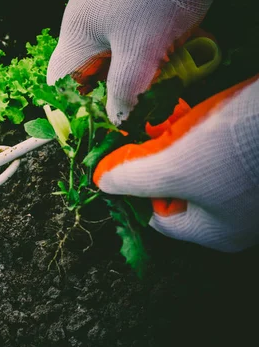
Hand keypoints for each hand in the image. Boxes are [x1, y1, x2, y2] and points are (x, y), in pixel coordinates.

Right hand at [47, 0, 215, 123]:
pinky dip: (154, 58)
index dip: (74, 108)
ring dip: (138, 77)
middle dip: (113, 95)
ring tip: (160, 86)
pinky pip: (139, 44)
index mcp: (78, 36)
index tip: (96, 127)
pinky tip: (173, 61)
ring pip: (119, 60)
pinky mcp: (139, 10)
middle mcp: (91, 27)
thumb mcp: (140, 50)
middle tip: (137, 110)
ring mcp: (115, 16)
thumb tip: (116, 121)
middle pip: (92, 74)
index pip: (61, 82)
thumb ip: (124, 90)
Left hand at [93, 76, 258, 251]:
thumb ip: (133, 177)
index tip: (124, 162)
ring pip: (195, 168)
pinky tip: (199, 114)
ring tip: (176, 121)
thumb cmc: (241, 147)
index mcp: (215, 232)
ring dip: (179, 144)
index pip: (157, 218)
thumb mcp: (174, 165)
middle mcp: (233, 216)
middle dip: (158, 162)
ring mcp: (248, 190)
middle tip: (149, 136)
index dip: (135, 191)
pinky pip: (217, 152)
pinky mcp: (256, 161)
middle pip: (175, 192)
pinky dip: (203, 133)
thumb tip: (102, 182)